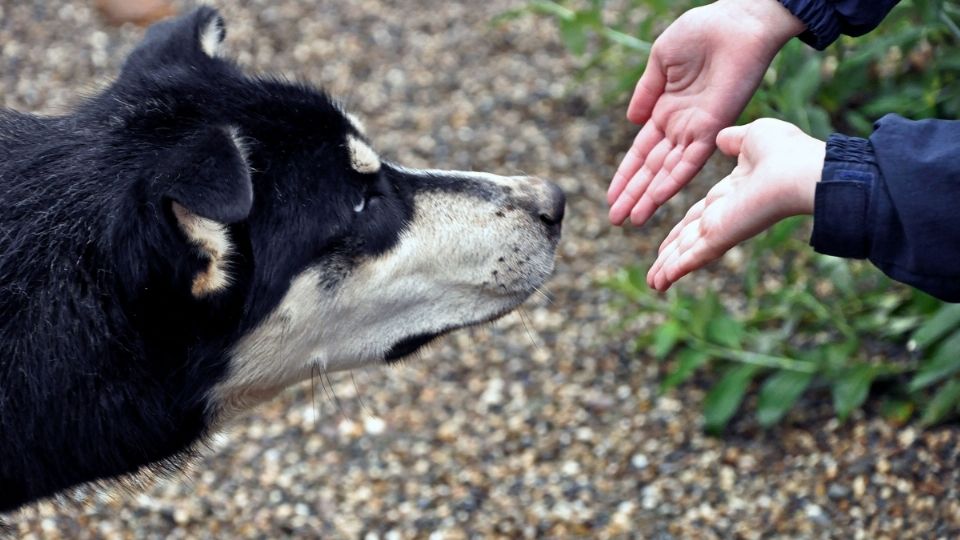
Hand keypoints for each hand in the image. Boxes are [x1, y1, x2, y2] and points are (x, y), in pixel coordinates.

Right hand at [607, 0, 804, 225]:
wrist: (738, 22)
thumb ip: (646, 93)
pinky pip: (691, 161)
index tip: (611, 197)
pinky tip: (657, 198)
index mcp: (665, 110)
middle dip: (632, 194)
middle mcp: (679, 126)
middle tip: (615, 219)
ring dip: (648, 196)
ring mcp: (696, 130)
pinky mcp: (713, 128)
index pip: (641, 151)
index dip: (625, 174)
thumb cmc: (702, 32)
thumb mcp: (661, 60)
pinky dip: (673, 180)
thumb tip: (632, 122)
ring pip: (667, 172)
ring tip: (631, 220)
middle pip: (650, 169)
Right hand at [647, 118, 824, 290]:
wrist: (801, 171)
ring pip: (687, 252)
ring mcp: (722, 228)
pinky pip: (692, 257)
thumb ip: (734, 140)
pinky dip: (675, 270)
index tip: (670, 239)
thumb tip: (721, 138)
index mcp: (731, 193)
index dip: (682, 228)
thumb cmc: (786, 151)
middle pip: (690, 238)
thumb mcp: (753, 137)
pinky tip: (661, 282)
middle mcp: (725, 214)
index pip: (699, 215)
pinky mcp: (721, 237)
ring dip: (668, 268)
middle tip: (657, 270)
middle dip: (671, 253)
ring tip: (654, 284)